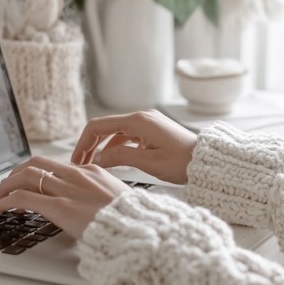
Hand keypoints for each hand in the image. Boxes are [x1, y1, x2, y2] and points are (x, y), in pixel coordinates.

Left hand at [0, 156, 126, 238]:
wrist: (139, 230)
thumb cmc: (133, 222)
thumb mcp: (117, 201)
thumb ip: (100, 199)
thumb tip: (90, 209)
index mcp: (92, 172)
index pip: (55, 165)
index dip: (36, 174)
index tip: (28, 184)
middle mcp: (77, 175)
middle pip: (35, 163)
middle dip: (16, 174)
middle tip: (7, 187)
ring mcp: (67, 190)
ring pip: (25, 176)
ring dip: (6, 186)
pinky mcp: (59, 207)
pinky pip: (22, 198)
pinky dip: (5, 202)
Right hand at [71, 109, 196, 183]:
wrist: (207, 161)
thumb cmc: (182, 162)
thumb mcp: (148, 162)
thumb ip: (119, 158)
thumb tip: (97, 160)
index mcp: (138, 121)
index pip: (98, 127)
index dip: (83, 143)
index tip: (76, 161)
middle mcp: (141, 117)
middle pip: (105, 128)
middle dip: (90, 146)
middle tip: (81, 166)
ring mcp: (147, 124)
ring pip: (115, 133)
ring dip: (102, 148)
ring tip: (93, 166)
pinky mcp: (152, 132)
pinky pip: (127, 137)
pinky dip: (116, 147)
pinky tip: (112, 161)